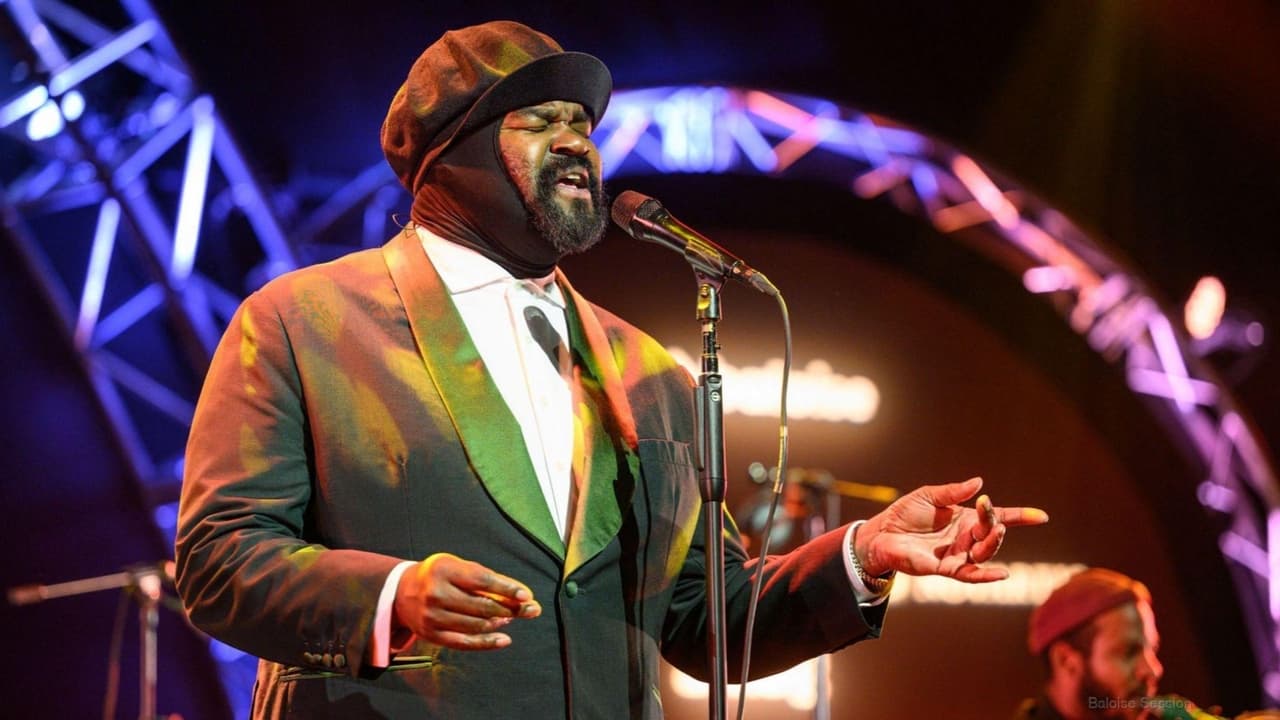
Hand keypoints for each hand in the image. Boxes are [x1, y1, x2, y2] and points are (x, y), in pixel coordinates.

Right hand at [393, 553, 540, 649]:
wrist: (401, 591)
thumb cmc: (438, 575)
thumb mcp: (458, 566)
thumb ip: (485, 579)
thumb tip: (518, 595)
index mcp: (444, 570)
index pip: (482, 580)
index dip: (507, 589)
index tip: (526, 595)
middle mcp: (436, 593)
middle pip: (482, 605)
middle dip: (511, 609)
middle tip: (531, 609)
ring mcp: (433, 616)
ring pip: (476, 625)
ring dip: (500, 623)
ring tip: (511, 618)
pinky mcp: (431, 635)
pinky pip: (464, 642)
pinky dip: (487, 643)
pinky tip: (504, 639)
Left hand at [854, 476, 1047, 582]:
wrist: (881, 534)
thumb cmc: (905, 514)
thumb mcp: (928, 496)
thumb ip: (953, 491)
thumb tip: (979, 483)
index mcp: (966, 518)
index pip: (998, 517)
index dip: (1020, 516)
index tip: (1042, 516)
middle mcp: (966, 538)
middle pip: (992, 533)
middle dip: (996, 523)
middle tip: (990, 512)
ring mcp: (958, 554)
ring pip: (984, 552)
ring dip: (992, 543)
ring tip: (996, 531)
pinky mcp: (945, 568)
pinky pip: (969, 574)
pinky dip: (985, 575)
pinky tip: (1002, 574)